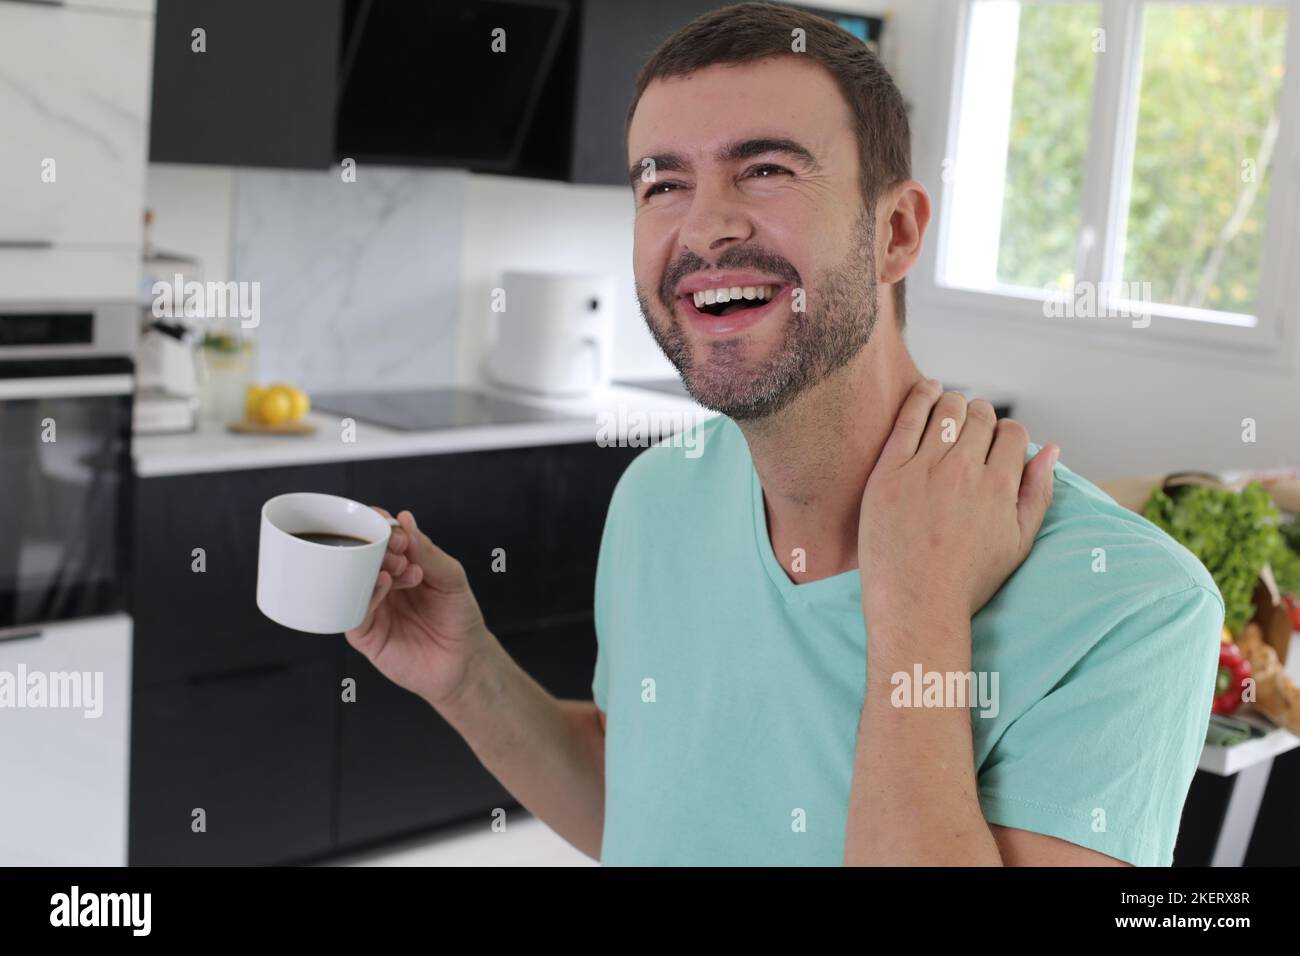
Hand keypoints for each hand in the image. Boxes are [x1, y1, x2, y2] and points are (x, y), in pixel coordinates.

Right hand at [344, 508, 493, 709]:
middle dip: (377, 546)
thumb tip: (406, 519)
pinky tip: (384, 583)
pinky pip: (354, 611)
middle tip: (399, 548)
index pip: (380, 538)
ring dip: (371, 566)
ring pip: (353, 581)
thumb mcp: (451, 578)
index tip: (392, 524)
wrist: (463, 661)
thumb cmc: (458, 617)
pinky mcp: (365, 634)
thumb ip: (428, 552)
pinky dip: (366, 594)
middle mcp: (380, 583)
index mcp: (399, 565)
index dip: (381, 527)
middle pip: (362, 556)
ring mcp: (370, 607)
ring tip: (398, 567)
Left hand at [859, 379, 1057, 625]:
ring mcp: (923, 468)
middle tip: (971, 431)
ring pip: (947, 409)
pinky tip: (928, 389)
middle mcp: (963, 470)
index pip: (1012, 433)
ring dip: (954, 404)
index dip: (1007, 435)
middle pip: (980, 416)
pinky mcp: (889, 471)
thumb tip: (1051, 449)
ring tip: (950, 414)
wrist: (915, 603)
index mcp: (999, 486)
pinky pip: (908, 418)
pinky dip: (921, 396)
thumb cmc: (969, 579)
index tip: (995, 445)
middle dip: (981, 418)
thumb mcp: (1019, 541)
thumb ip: (1038, 491)